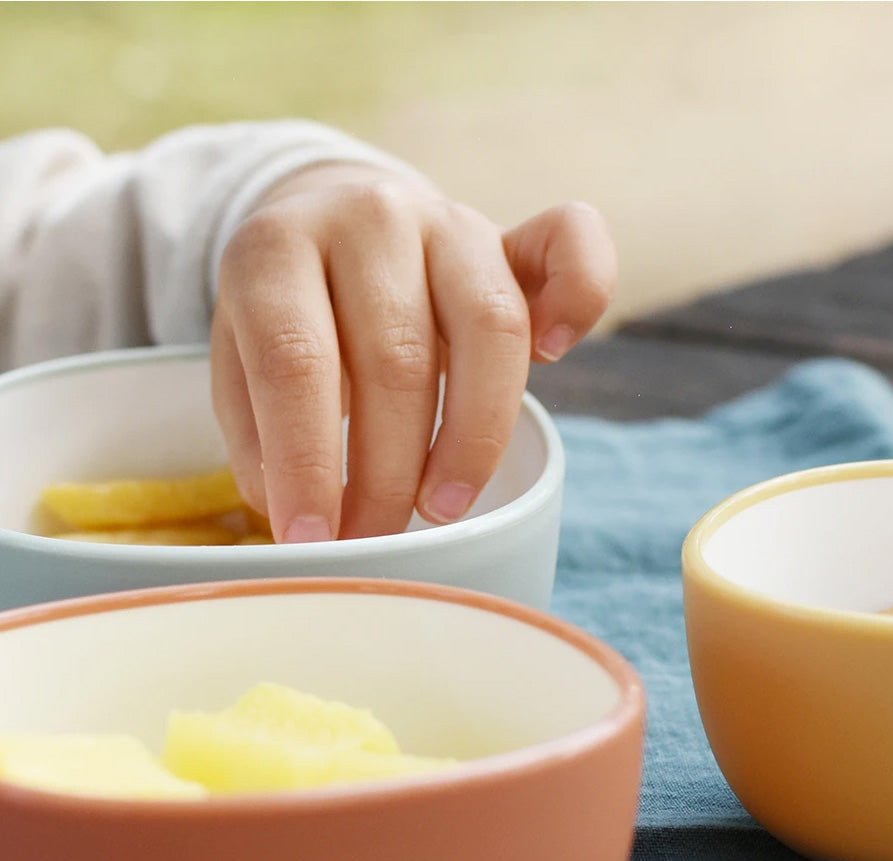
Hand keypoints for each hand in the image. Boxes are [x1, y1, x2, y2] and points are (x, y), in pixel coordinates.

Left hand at [211, 163, 615, 541]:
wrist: (335, 224)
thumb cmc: (292, 316)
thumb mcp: (241, 363)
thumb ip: (261, 433)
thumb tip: (307, 521)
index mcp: (278, 248)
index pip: (295, 360)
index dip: (307, 460)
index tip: (312, 538)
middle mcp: (369, 217)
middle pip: (396, 357)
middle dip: (388, 472)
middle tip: (375, 538)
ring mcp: (450, 223)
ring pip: (489, 327)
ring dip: (472, 437)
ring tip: (444, 507)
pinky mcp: (513, 237)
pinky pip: (573, 246)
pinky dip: (579, 299)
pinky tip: (555, 354)